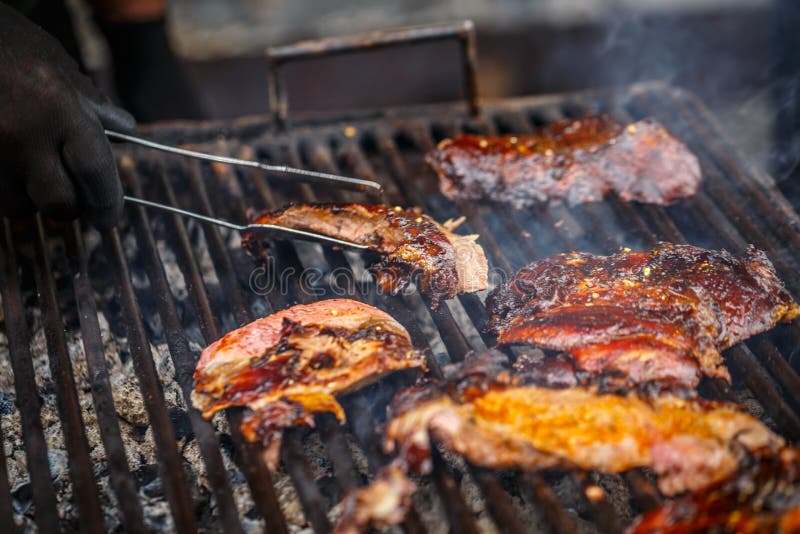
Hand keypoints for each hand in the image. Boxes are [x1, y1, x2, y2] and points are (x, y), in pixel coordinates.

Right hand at [0, 3, 134, 228]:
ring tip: (29, 169)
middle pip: (59, 203)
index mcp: (59, 108)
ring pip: (19, 207)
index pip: (95, 172)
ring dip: (29, 198)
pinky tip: (8, 165)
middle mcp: (24, 134)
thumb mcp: (59, 66)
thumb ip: (93, 104)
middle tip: (70, 194)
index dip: (107, 203)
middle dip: (69, 205)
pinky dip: (4, 189)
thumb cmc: (9, 46)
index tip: (109, 219)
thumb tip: (124, 133)